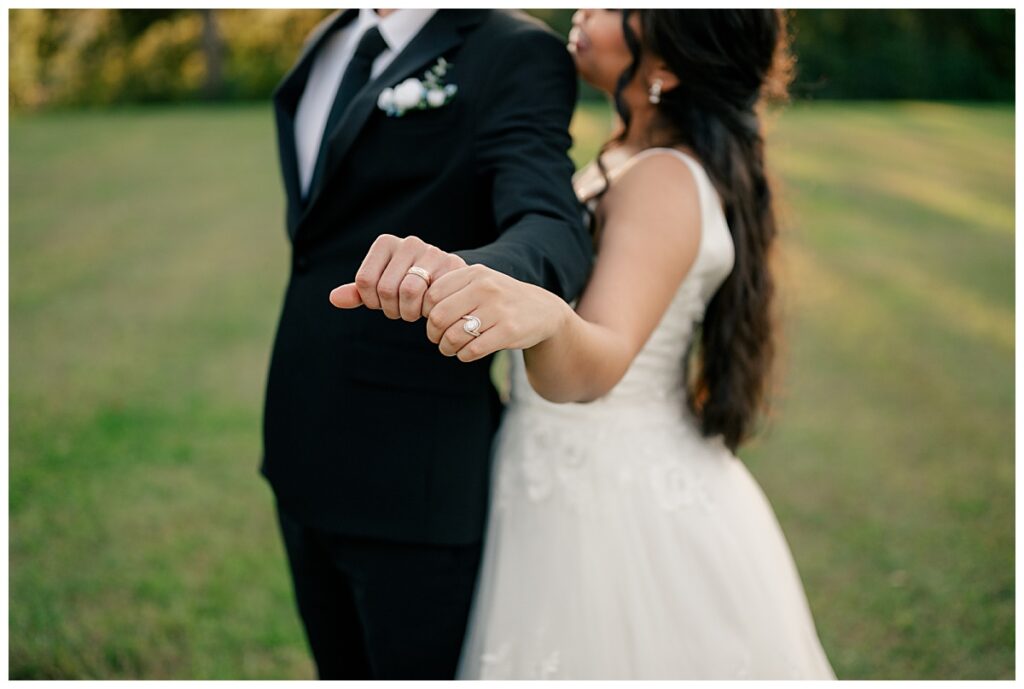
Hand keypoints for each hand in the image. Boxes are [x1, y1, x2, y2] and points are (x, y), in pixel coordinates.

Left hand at [329, 234, 466, 320]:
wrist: (447, 280)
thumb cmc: (408, 284)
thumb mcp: (381, 287)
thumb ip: (359, 292)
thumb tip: (334, 298)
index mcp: (386, 243)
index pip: (365, 281)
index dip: (371, 301)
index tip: (381, 303)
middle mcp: (409, 243)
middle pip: (385, 288)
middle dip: (391, 309)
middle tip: (400, 310)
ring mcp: (432, 253)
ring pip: (408, 292)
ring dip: (409, 311)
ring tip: (414, 310)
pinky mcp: (451, 267)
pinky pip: (431, 297)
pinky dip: (427, 310)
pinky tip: (430, 308)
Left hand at [422, 264, 570, 361]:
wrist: (543, 311)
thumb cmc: (501, 299)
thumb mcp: (480, 282)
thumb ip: (452, 288)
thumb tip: (416, 305)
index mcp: (474, 273)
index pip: (432, 295)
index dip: (425, 312)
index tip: (433, 319)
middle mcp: (486, 288)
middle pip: (438, 317)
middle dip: (432, 333)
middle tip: (437, 338)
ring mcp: (498, 310)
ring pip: (453, 336)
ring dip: (446, 347)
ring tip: (450, 347)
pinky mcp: (509, 331)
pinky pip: (472, 350)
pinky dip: (463, 355)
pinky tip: (467, 352)